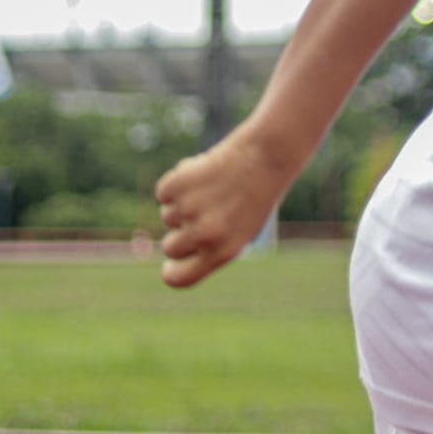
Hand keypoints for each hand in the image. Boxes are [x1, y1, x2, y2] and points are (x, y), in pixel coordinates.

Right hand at [154, 127, 287, 288]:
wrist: (268, 154)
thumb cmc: (258, 192)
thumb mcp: (243, 228)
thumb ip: (211, 243)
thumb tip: (175, 247)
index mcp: (224, 251)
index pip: (179, 279)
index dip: (171, 271)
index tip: (170, 264)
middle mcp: (205, 235)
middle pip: (170, 247)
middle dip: (180, 232)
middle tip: (202, 212)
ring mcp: (189, 210)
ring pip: (167, 215)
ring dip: (183, 203)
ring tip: (214, 188)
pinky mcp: (178, 185)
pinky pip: (164, 192)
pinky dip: (178, 182)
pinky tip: (203, 172)